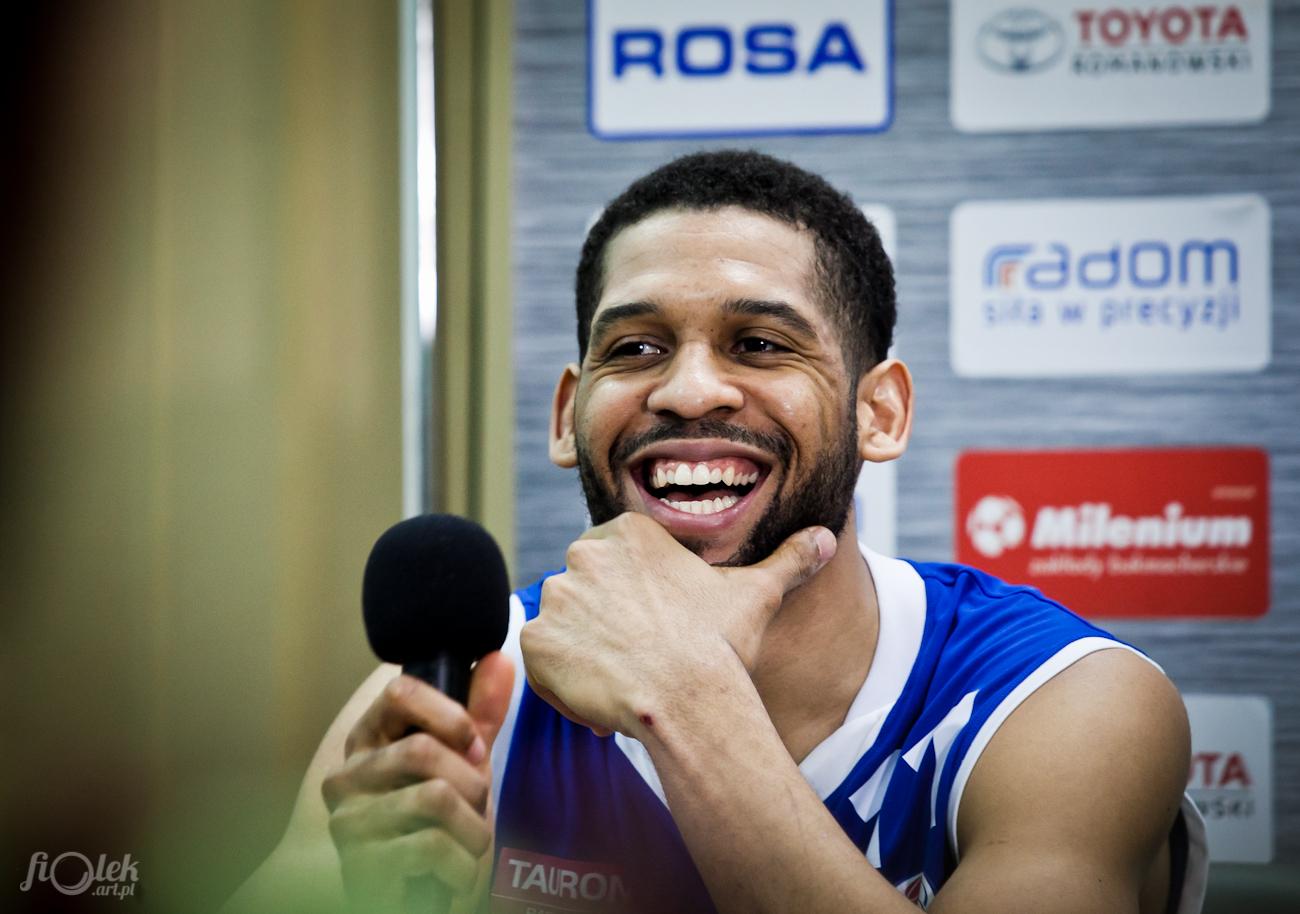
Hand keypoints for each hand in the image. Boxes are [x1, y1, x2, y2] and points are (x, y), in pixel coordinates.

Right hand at [321, 652, 513, 912]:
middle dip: (472, 782)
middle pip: (421, 748)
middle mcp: (347, 776)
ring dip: (473, 829)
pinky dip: (463, 866)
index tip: (473, 741)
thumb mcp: (464, 764)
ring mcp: (348, 822)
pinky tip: (455, 874)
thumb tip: (500, 658)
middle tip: (476, 805)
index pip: (399, 691)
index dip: (449, 713)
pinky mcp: (360, 866)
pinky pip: (431, 847)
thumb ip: (479, 715)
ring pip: (433, 798)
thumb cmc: (438, 827)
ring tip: (468, 843)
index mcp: (369, 741)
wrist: (419, 899)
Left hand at [520, 512, 834, 737]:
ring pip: (563, 626)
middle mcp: (582, 555)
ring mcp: (555, 597)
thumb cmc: (721, 645)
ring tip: (624, 680)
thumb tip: (826, 537)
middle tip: (641, 657)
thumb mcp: (757, 594)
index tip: (655, 628)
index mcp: (627, 532)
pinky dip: (561, 682)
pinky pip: (540, 661)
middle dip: (605, 623)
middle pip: (585, 592)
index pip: (612, 561)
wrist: (688, 699)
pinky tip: (600, 699)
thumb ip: (787, 560)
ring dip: (584, 652)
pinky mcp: (536, 640)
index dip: (632, 599)